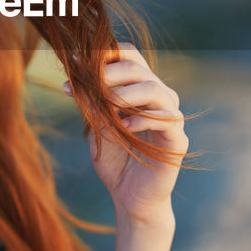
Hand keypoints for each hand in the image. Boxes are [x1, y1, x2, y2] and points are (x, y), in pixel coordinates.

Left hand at [62, 42, 187, 225]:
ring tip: (106, 104)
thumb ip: (91, 103)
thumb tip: (72, 79)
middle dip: (109, 73)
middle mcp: (159, 96)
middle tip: (87, 83)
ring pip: (153, 88)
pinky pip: (165, 120)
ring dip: (125, 93)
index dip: (105, 53)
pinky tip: (122, 127)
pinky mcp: (177, 139)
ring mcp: (171, 117)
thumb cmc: (115, 160)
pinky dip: (140, 119)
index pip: (128, 55)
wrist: (129, 197)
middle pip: (138, 68)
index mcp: (139, 88)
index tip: (76, 62)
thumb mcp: (96, 128)